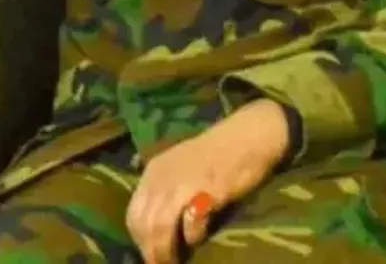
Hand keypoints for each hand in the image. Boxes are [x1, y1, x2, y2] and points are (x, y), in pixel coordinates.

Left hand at [126, 98, 291, 263]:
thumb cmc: (220, 150)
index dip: (139, 238)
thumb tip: (156, 224)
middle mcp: (162, 179)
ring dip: (166, 251)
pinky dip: (192, 237)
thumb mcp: (181, 164)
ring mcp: (184, 185)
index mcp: (154, 172)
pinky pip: (190, 225)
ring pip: (160, 229)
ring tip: (175, 262)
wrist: (251, 133)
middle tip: (162, 263)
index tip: (151, 251)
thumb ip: (166, 187)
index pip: (134, 214)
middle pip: (144, 225)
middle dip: (151, 250)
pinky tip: (199, 238)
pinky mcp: (207, 193)